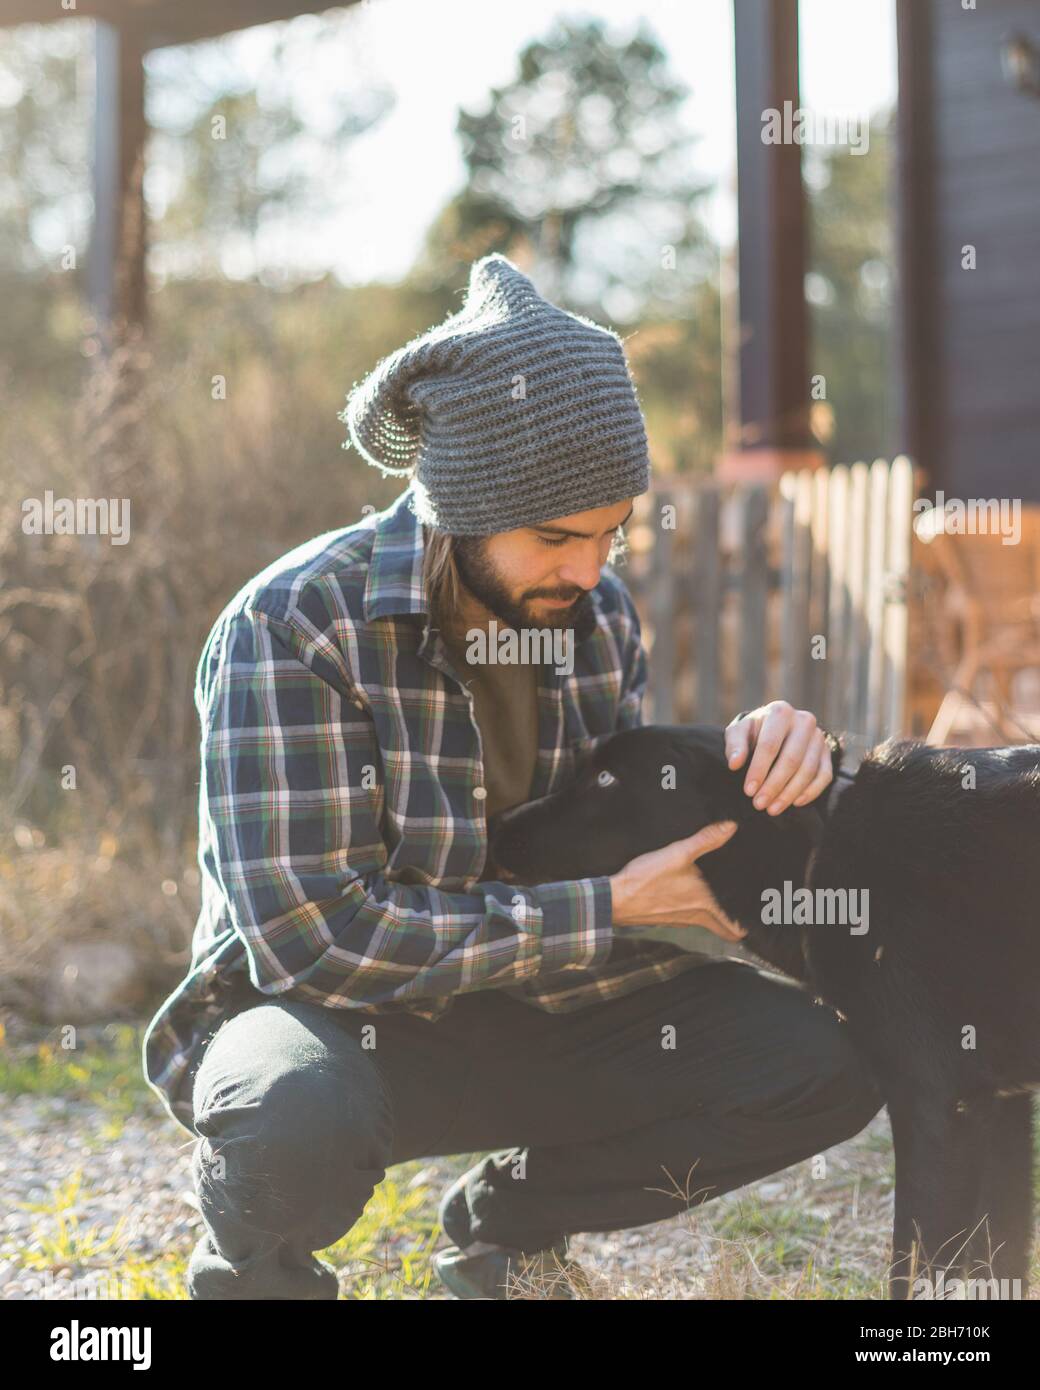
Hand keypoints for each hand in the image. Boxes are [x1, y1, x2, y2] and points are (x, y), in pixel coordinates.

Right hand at [609, 819, 745, 941]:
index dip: (750, 926)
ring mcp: (680, 920)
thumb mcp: (677, 854)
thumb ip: (705, 840)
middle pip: (724, 929)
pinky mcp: (667, 917)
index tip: (760, 917)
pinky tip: (691, 891)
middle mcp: (696, 918)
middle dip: (737, 920)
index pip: (735, 930)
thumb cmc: (646, 879)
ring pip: (707, 921)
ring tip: (723, 893)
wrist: (615, 898)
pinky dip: (696, 908)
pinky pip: (689, 915)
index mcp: (705, 906)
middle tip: (746, 905)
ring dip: (717, 912)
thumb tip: (731, 827)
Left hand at [725, 701, 832, 815]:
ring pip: (808, 770)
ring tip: (772, 809)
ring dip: (790, 793)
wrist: (776, 728)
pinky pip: (824, 775)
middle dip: (774, 785)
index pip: (770, 745)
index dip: (759, 770)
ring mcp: (819, 737)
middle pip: (791, 759)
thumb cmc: (754, 732)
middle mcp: (804, 721)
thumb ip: (735, 745)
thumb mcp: (739, 732)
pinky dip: (811, 792)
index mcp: (780, 712)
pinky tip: (796, 803)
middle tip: (759, 805)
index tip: (748, 791)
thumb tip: (735, 764)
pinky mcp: (827, 752)